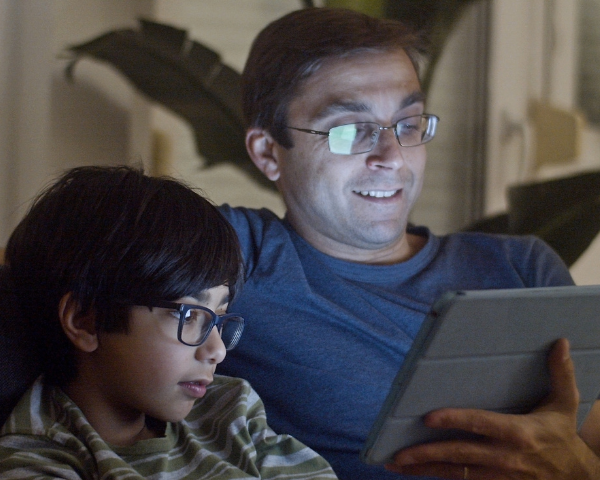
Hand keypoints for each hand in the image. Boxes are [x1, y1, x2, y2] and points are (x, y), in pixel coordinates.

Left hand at [386, 339, 599, 478]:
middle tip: (398, 454)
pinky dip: (439, 476)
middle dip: (427, 454)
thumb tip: (560, 342)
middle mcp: (505, 457)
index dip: (454, 421)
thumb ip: (561, 373)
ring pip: (456, 473)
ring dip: (425, 469)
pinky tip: (418, 472)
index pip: (480, 424)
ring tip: (395, 465)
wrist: (579, 478)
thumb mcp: (565, 404)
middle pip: (460, 454)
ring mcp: (498, 475)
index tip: (428, 417)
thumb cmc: (564, 436)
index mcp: (518, 433)